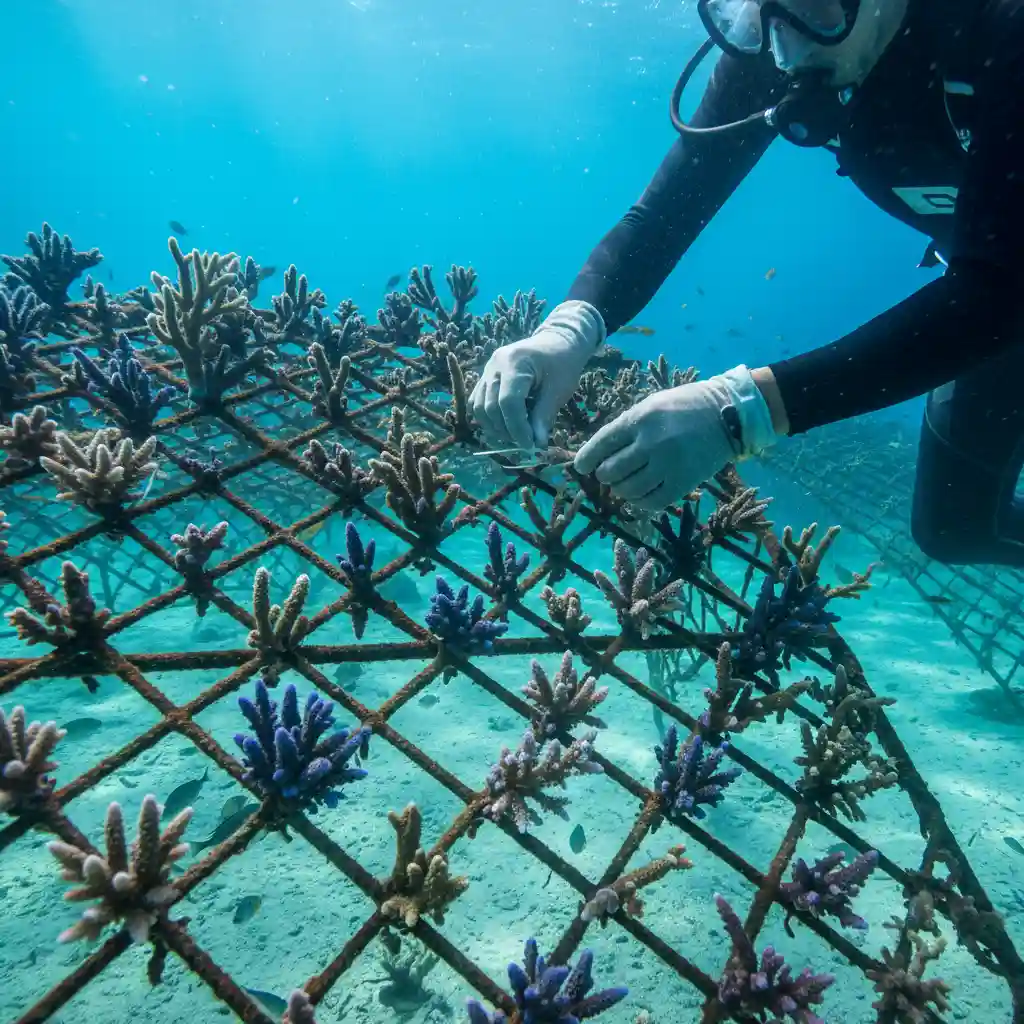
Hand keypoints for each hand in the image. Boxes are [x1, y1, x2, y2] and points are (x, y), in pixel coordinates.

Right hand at [470, 300, 604, 449]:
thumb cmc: (562, 364)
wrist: (557, 342)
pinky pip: (477, 402)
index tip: (530, 445)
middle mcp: (495, 365)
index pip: (508, 402)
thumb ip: (544, 417)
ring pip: (478, 407)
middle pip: (490, 407)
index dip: (517, 427)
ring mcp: (487, 370)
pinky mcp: (485, 377)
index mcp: (515, 363)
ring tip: (515, 436)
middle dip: (507, 430)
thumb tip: (537, 445)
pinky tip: (504, 427)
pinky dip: (488, 418)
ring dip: (495, 427)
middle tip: (525, 443)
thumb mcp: (558, 390)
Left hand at [573, 365, 777, 510]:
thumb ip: (625, 428)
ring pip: (628, 490)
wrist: (727, 415)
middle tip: (609, 473)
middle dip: (604, 475)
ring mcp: (668, 465)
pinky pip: (652, 502)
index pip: (601, 444)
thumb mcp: (651, 406)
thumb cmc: (683, 407)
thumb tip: (598, 456)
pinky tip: (642, 494)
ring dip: (621, 490)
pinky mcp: (684, 483)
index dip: (586, 459)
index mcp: (639, 419)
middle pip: (611, 471)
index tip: (581, 467)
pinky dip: (641, 502)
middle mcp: (651, 443)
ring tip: (625, 484)